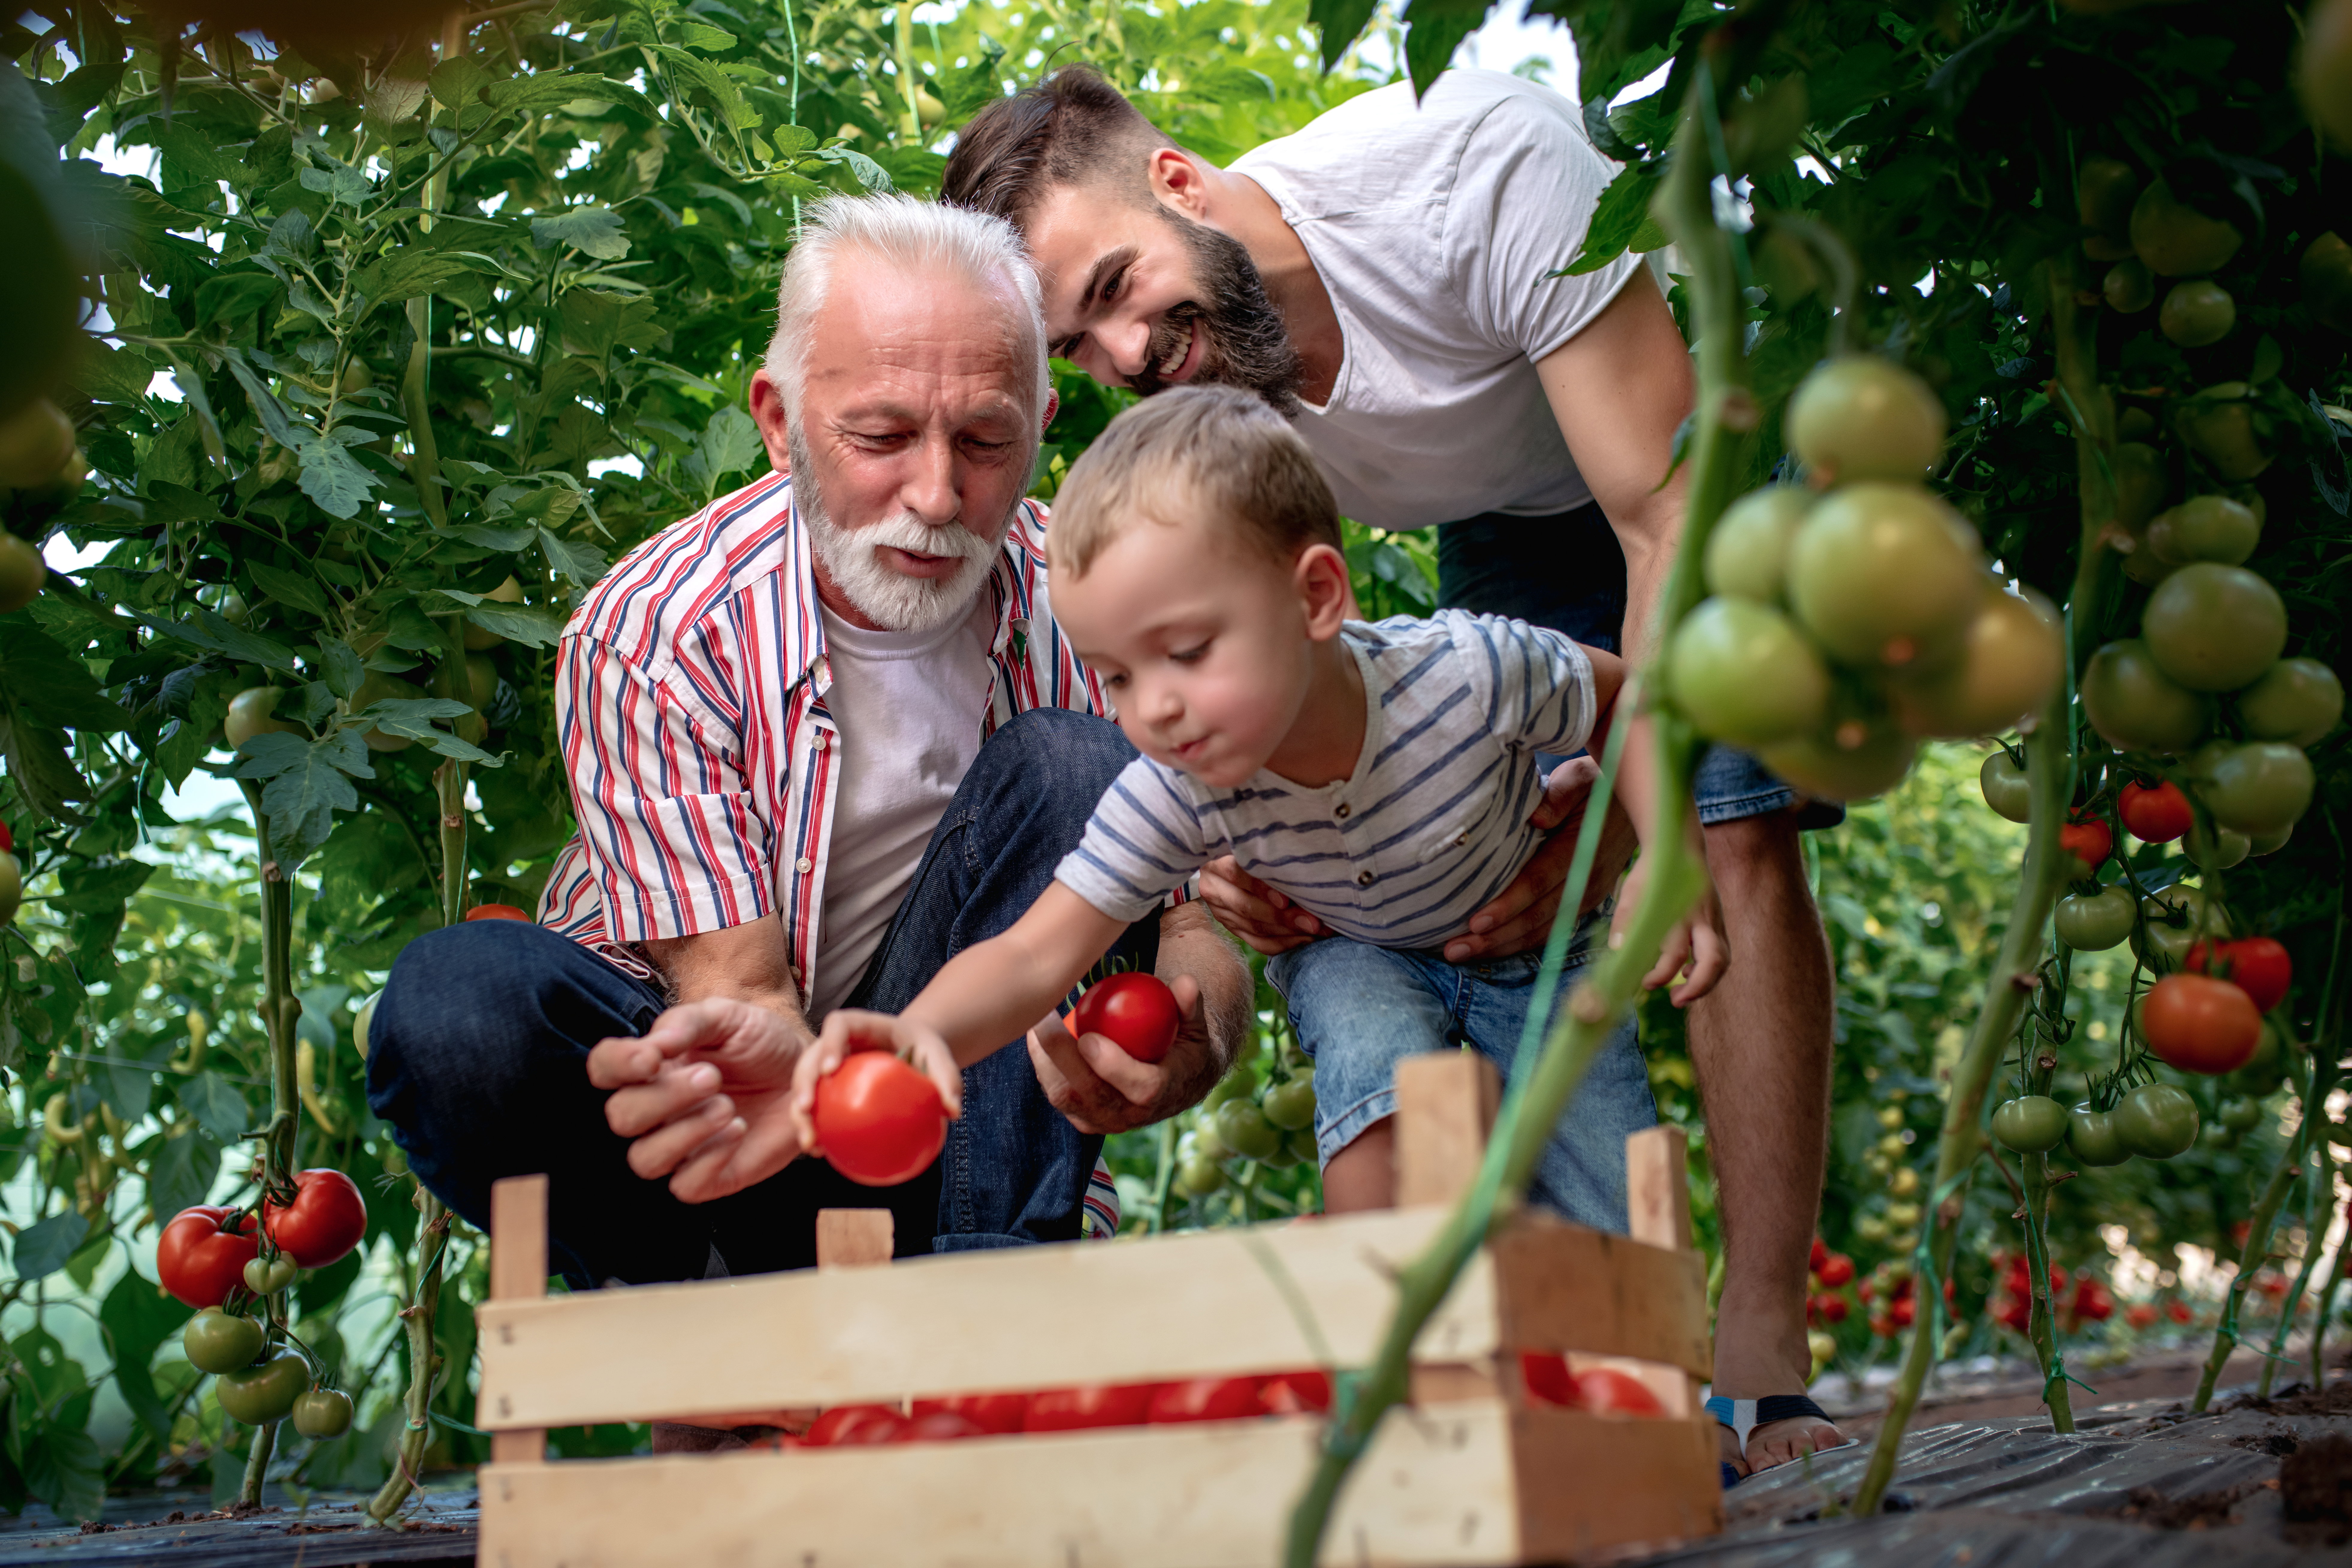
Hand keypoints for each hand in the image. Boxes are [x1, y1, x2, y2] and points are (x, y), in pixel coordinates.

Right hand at [586, 998, 805, 1203]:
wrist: (806, 1069)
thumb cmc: (759, 1041)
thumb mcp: (727, 1017)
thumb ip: (686, 1024)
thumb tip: (654, 1046)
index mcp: (650, 1068)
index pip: (604, 1069)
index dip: (617, 1065)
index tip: (652, 1057)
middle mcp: (655, 1111)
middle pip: (622, 1117)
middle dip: (664, 1097)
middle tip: (711, 1078)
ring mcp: (679, 1148)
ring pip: (645, 1159)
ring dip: (684, 1133)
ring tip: (727, 1107)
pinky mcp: (710, 1177)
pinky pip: (685, 1186)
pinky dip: (708, 1161)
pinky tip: (737, 1131)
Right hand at [791, 1010, 964, 1153]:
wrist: (913, 1050)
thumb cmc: (925, 1048)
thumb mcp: (939, 1056)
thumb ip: (947, 1079)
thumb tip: (954, 1112)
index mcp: (861, 1025)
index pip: (838, 1024)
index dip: (830, 1043)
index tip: (831, 1069)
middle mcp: (837, 1043)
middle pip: (810, 1056)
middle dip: (803, 1081)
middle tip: (807, 1108)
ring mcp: (828, 1065)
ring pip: (804, 1083)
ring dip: (799, 1113)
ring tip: (810, 1143)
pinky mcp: (828, 1087)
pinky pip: (815, 1105)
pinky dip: (813, 1126)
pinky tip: (819, 1153)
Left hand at [1028, 972, 1208, 1133]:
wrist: (1175, 1081)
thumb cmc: (1184, 1044)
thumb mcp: (1194, 1024)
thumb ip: (1190, 1005)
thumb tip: (1185, 983)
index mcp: (1163, 1093)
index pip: (1141, 1089)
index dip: (1114, 1067)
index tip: (1088, 1037)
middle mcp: (1131, 1115)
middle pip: (1091, 1094)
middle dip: (1062, 1058)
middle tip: (1044, 1020)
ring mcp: (1104, 1120)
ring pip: (1066, 1098)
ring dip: (1045, 1062)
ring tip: (1033, 1023)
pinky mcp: (1084, 1117)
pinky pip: (1058, 1095)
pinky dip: (1044, 1067)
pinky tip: (1035, 1037)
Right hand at [1198, 857, 1325, 954]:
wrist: (1224, 868)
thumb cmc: (1248, 849)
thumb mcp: (1250, 845)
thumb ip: (1267, 853)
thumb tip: (1301, 863)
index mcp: (1215, 865)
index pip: (1236, 875)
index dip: (1261, 888)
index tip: (1286, 900)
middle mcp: (1214, 890)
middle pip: (1247, 907)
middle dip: (1283, 917)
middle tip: (1313, 921)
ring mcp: (1222, 913)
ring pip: (1255, 928)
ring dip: (1288, 932)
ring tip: (1316, 930)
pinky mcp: (1233, 929)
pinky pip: (1258, 942)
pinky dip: (1283, 943)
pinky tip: (1304, 939)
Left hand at [1441, 758, 1638, 963]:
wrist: (1637, 803)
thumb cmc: (1600, 783)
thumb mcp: (1582, 776)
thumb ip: (1560, 795)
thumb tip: (1537, 818)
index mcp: (1581, 849)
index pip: (1541, 882)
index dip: (1509, 904)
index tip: (1476, 921)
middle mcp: (1587, 880)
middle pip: (1537, 917)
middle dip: (1494, 937)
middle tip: (1454, 949)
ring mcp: (1588, 897)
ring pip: (1542, 931)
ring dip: (1501, 946)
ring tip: (1460, 953)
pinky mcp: (1584, 903)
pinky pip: (1551, 930)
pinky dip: (1519, 942)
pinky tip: (1489, 948)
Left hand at [1610, 854, 1730, 1006]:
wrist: (1681, 847)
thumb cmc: (1652, 872)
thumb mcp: (1631, 889)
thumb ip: (1624, 918)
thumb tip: (1618, 950)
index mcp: (1678, 911)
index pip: (1676, 954)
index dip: (1661, 975)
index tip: (1645, 983)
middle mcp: (1702, 918)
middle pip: (1713, 960)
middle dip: (1698, 988)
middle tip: (1675, 1001)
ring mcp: (1714, 921)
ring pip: (1723, 960)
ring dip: (1706, 983)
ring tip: (1681, 994)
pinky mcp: (1719, 923)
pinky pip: (1722, 953)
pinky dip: (1709, 970)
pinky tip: (1689, 974)